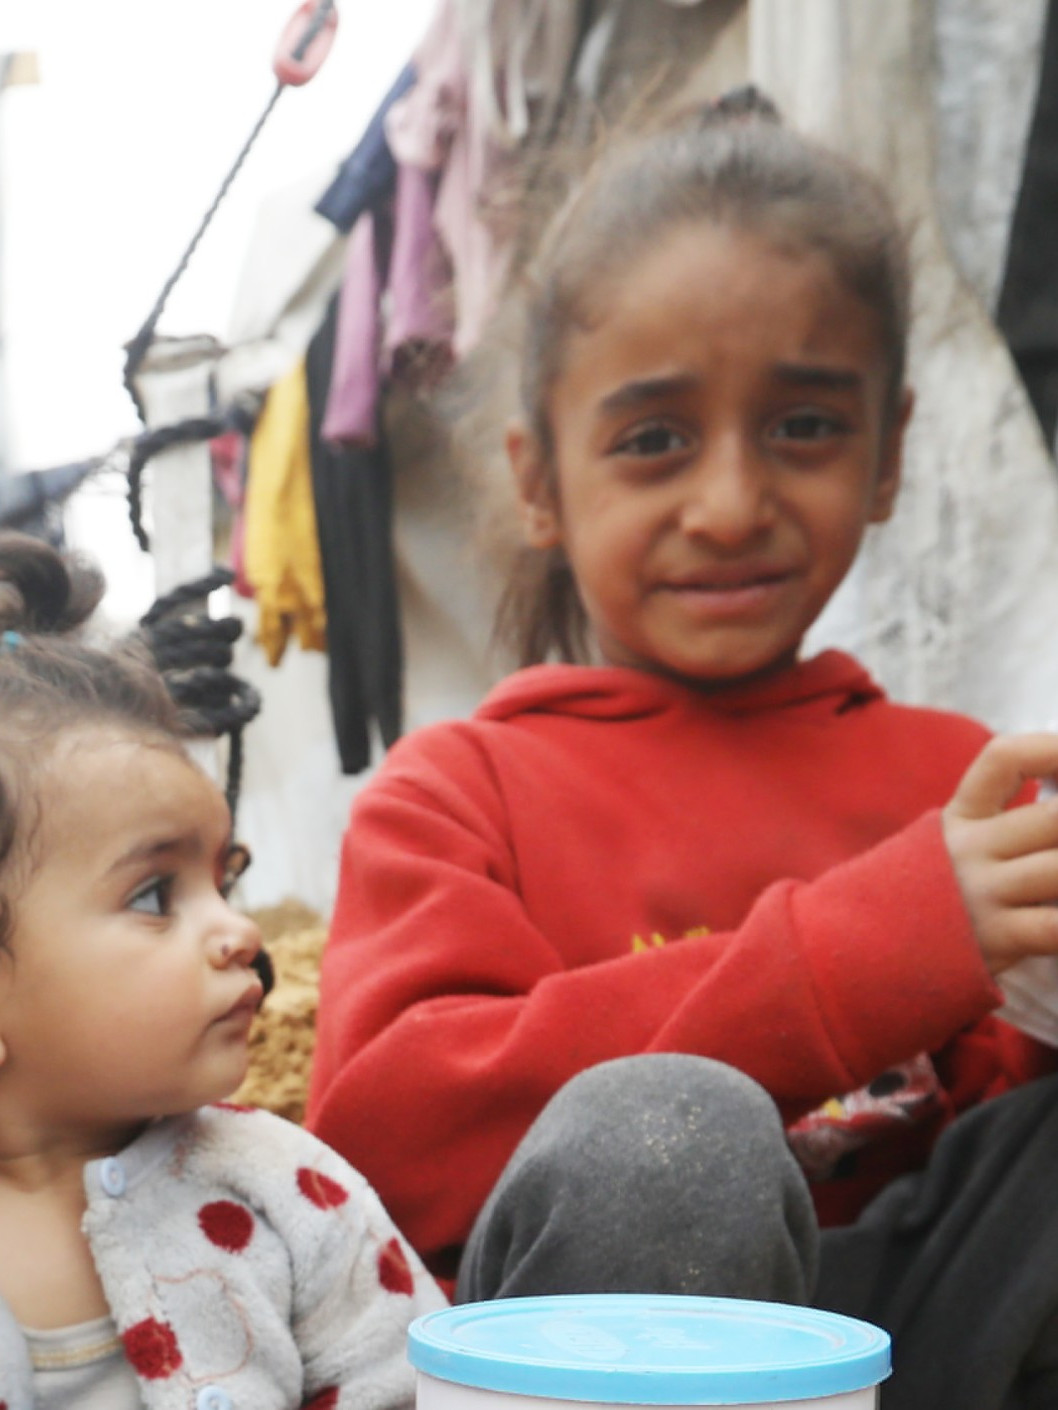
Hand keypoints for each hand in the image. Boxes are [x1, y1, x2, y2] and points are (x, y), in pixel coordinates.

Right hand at [942, 733, 1057, 974]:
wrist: (862, 952)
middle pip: (1055, 818)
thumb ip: (997, 823)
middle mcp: (971, 847)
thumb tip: (1056, 805)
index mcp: (961, 816)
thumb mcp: (945, 846)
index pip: (1003, 758)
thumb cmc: (924, 899)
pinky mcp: (995, 938)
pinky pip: (1055, 927)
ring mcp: (982, 892)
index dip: (1051, 749)